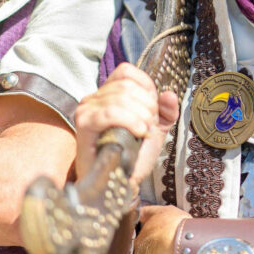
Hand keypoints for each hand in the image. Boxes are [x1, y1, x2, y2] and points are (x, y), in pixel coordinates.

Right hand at [75, 63, 178, 185]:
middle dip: (147, 106)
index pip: (126, 72)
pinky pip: (110, 113)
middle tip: (149, 125)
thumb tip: (169, 95)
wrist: (118, 182)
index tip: (152, 110)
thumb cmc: (131, 154)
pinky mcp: (84, 123)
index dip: (146, 88)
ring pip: (120, 98)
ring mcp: (87, 109)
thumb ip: (166, 110)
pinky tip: (139, 132)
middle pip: (127, 86)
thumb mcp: (155, 129)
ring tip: (144, 132)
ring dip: (141, 116)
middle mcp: (94, 97)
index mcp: (109, 93)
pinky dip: (130, 121)